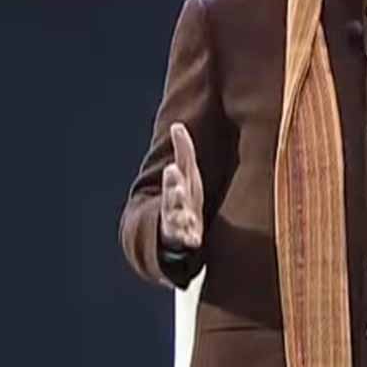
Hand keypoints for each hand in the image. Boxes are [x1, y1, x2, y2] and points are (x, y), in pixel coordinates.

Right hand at [160, 122, 204, 249]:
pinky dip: (189, 240)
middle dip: (174, 194)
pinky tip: (194, 240)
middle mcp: (174, 205)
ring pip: (177, 221)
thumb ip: (183, 151)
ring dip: (181, 218)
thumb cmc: (186, 194)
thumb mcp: (187, 172)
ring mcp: (179, 224)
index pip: (173, 181)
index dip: (173, 176)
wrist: (179, 227)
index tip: (172, 169)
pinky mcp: (187, 239)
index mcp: (176, 188)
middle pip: (172, 200)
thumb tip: (177, 125)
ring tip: (187, 217)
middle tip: (177, 189)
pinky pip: (187, 241)